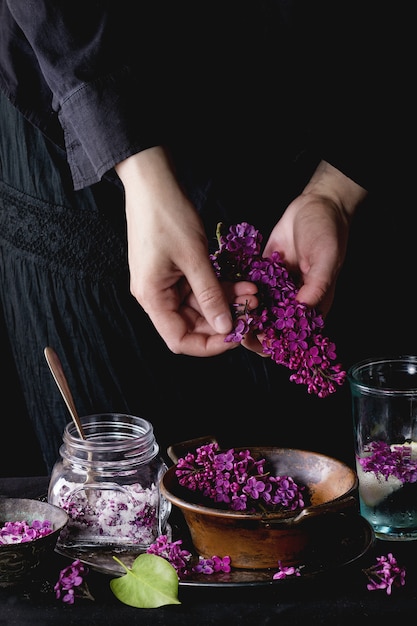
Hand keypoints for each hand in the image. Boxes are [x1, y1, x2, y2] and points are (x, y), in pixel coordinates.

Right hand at [115, 147, 256, 355]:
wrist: (153, 182)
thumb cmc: (168, 216)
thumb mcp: (194, 257)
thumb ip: (211, 295)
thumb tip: (226, 328)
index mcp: (153, 298)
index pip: (180, 340)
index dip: (209, 345)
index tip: (237, 336)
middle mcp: (156, 296)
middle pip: (192, 325)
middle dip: (224, 319)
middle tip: (253, 310)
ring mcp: (166, 283)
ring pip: (200, 306)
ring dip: (227, 302)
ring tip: (253, 292)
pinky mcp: (175, 271)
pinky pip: (200, 288)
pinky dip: (221, 287)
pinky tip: (243, 283)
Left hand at [242, 160, 366, 355]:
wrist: (315, 206)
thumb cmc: (327, 233)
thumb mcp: (326, 258)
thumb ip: (317, 284)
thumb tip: (303, 307)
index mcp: (313, 305)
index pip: (293, 333)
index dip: (275, 341)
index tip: (257, 338)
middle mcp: (292, 301)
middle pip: (270, 325)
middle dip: (252, 328)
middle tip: (236, 325)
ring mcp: (276, 288)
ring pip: (256, 309)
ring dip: (242, 311)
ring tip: (227, 309)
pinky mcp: (263, 273)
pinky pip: (248, 286)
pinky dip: (237, 290)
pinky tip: (224, 291)